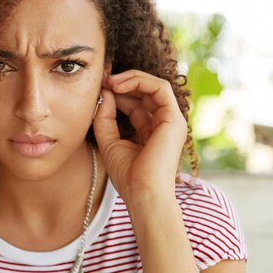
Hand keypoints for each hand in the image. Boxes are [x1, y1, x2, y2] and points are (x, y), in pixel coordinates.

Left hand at [92, 70, 186, 203]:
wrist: (142, 193)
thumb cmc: (127, 175)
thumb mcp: (108, 141)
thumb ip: (105, 117)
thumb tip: (105, 92)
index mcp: (150, 131)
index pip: (134, 104)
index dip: (116, 93)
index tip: (98, 89)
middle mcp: (163, 124)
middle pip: (144, 93)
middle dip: (123, 83)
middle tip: (102, 81)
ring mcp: (171, 120)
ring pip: (154, 85)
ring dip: (130, 79)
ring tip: (109, 81)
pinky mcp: (174, 118)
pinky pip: (160, 87)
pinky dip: (139, 81)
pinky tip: (118, 86)